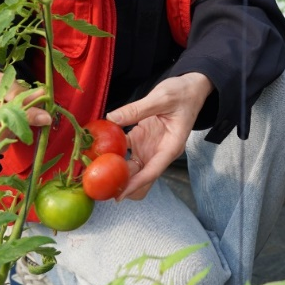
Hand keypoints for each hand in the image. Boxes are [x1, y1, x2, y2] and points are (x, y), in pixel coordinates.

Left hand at [106, 72, 214, 199]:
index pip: (152, 172)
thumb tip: (112, 118)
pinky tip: (97, 150)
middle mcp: (159, 152)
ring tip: (94, 169)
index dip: (135, 185)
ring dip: (115, 170)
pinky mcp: (141, 140)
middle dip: (124, 184)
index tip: (118, 196)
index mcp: (171, 147)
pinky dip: (111, 152)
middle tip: (102, 184)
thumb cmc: (183, 93)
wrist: (190, 88)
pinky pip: (124, 151)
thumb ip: (137, 109)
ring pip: (131, 169)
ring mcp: (149, 147)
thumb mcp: (162, 97)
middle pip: (142, 178)